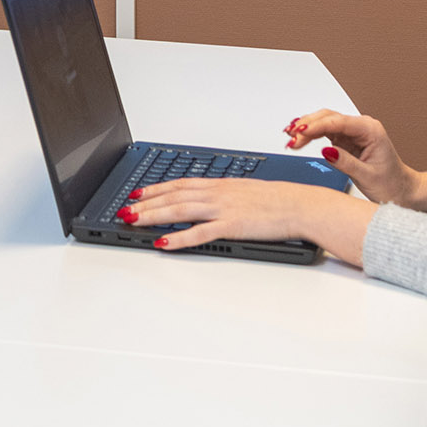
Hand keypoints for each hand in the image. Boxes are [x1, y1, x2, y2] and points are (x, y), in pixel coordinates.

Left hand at [121, 176, 373, 263]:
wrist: (301, 204)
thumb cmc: (277, 200)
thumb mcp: (245, 191)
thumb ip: (223, 195)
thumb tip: (206, 201)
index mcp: (220, 184)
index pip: (180, 184)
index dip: (155, 188)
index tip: (138, 193)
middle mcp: (217, 193)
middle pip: (173, 195)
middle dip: (146, 203)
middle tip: (125, 209)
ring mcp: (223, 209)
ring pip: (179, 210)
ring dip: (153, 216)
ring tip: (133, 221)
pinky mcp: (232, 225)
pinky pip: (199, 233)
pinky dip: (178, 238)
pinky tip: (162, 243)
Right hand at [286, 109, 418, 205]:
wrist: (402, 190)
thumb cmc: (391, 183)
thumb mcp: (367, 176)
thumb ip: (346, 162)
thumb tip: (326, 150)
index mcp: (370, 130)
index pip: (337, 122)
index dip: (316, 126)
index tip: (300, 132)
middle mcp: (362, 127)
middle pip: (328, 117)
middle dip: (307, 125)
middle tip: (290, 137)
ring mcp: (353, 132)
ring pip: (324, 122)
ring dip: (306, 128)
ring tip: (290, 138)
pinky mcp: (346, 139)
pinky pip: (325, 131)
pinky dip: (311, 134)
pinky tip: (299, 138)